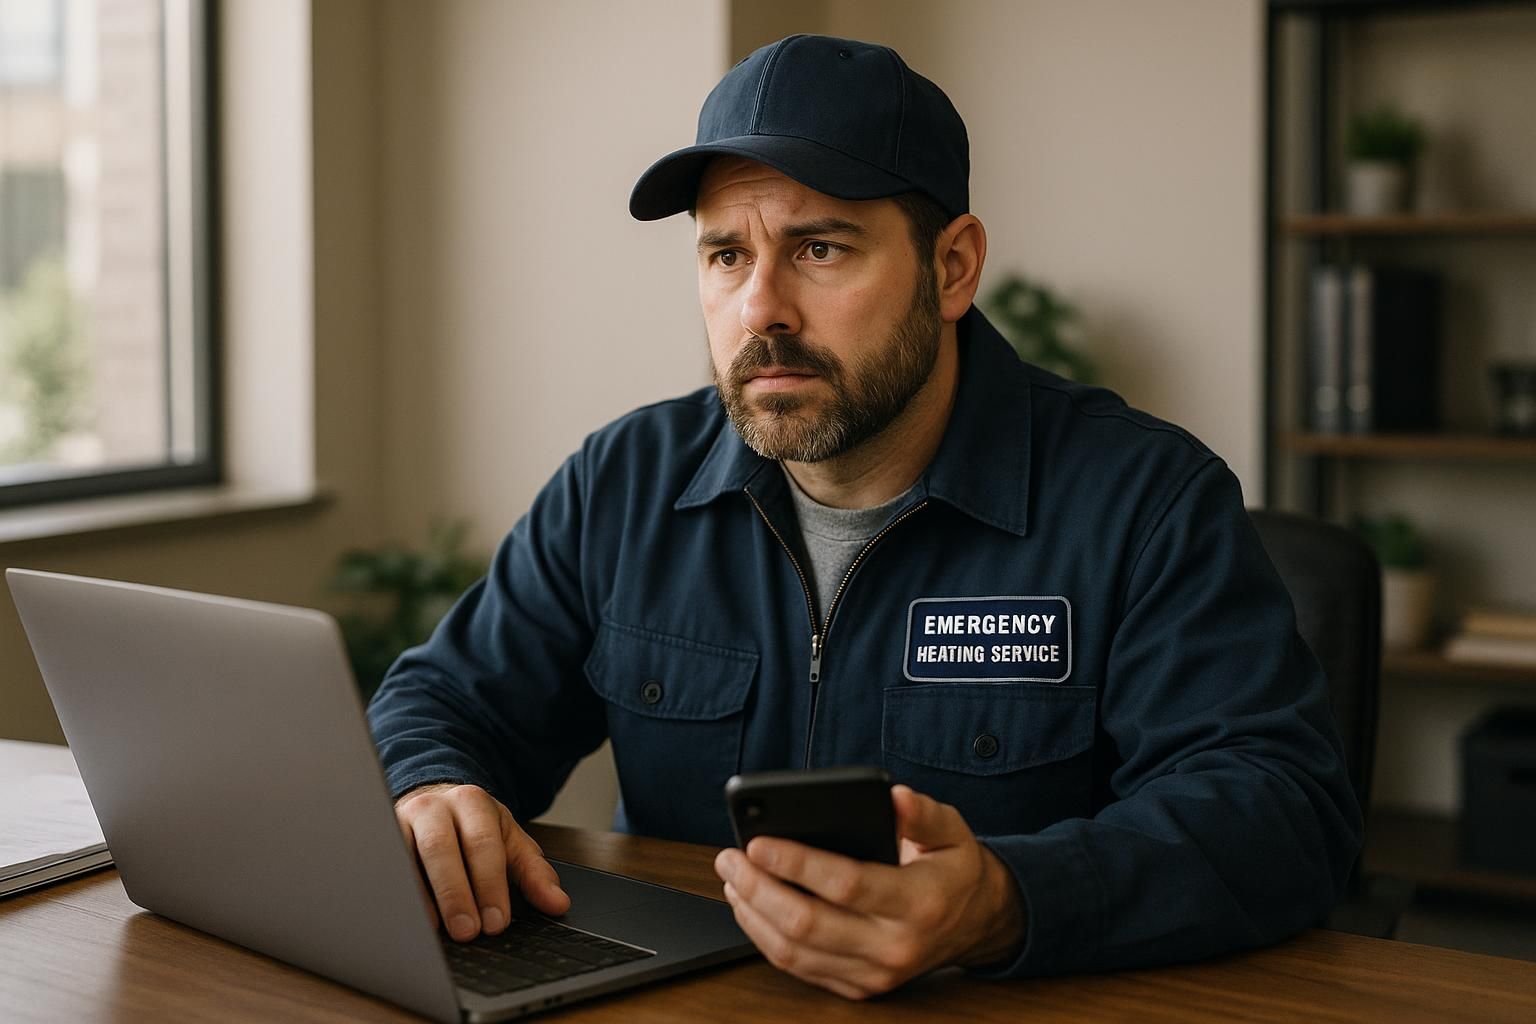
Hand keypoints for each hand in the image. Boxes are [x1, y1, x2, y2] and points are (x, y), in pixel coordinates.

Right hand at [394, 782, 569, 941]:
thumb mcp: (510, 842)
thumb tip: (558, 904)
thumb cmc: (473, 828)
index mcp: (472, 802)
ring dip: (419, 899)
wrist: (432, 802)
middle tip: (468, 932)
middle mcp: (433, 807)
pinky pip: (382, 868)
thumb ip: (534, 873)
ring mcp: (399, 821)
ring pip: (404, 858)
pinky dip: (394, 896)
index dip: (490, 885)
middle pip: (441, 850)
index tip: (497, 922)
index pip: (482, 844)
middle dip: (456, 895)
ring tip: (434, 933)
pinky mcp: (377, 839)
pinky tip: (404, 920)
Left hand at [713, 783, 1024, 999]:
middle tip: (729, 857)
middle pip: (808, 924)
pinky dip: (765, 938)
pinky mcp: (859, 987)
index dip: (796, 863)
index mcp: (919, 903)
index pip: (846, 885)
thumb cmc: (955, 870)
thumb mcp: (953, 832)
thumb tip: (895, 797)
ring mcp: (875, 973)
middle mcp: (895, 946)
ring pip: (795, 953)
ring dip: (753, 914)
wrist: (978, 923)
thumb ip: (924, 814)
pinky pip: (800, 968)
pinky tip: (750, 907)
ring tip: (731, 879)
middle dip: (758, 888)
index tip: (758, 842)